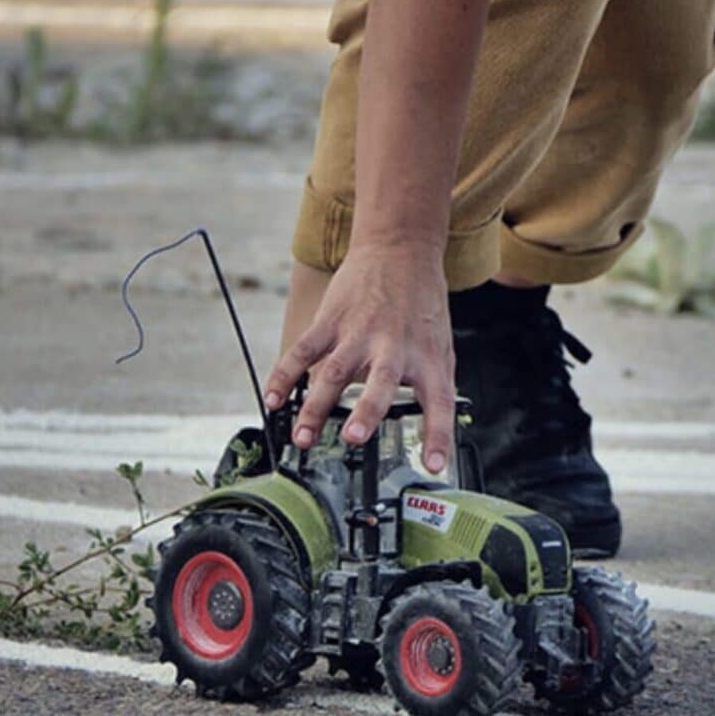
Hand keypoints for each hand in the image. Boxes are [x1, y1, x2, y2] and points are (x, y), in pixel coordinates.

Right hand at [264, 242, 455, 472]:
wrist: (400, 250)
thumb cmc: (421, 305)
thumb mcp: (441, 346)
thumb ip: (433, 386)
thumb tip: (431, 434)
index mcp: (426, 358)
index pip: (438, 403)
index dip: (437, 436)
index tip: (433, 465)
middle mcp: (393, 348)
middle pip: (379, 384)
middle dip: (366, 412)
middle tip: (353, 437)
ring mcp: (358, 333)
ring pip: (333, 373)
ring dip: (315, 407)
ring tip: (302, 436)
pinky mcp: (331, 321)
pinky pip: (303, 351)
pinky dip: (285, 376)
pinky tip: (273, 399)